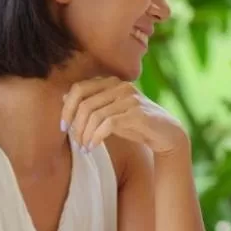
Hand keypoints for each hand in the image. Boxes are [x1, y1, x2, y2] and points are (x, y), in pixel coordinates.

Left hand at [62, 77, 188, 155]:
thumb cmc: (135, 124)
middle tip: (75, 141)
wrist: (166, 134)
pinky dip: (96, 137)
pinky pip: (108, 124)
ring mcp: (130, 99)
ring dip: (85, 135)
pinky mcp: (137, 113)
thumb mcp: (110, 112)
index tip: (63, 127)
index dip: (67, 108)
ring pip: (95, 115)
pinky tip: (93, 146)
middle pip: (85, 103)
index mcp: (112, 82)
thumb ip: (92, 103)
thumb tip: (64, 96)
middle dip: (75, 125)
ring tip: (85, 147)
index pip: (79, 88)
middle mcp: (121, 86)